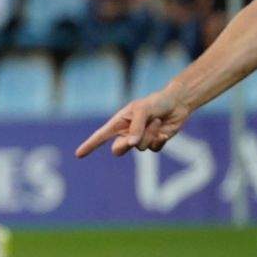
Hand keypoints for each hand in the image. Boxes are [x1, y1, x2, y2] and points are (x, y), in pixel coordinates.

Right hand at [76, 88, 190, 157]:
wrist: (178, 104)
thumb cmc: (155, 102)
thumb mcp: (142, 109)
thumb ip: (135, 127)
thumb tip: (132, 145)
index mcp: (118, 123)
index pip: (100, 136)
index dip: (89, 145)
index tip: (78, 154)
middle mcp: (127, 133)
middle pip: (118, 149)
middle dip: (126, 144)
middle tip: (132, 140)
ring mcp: (140, 139)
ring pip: (140, 147)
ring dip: (149, 134)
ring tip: (157, 121)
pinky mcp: (154, 143)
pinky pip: (153, 149)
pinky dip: (160, 140)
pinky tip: (164, 133)